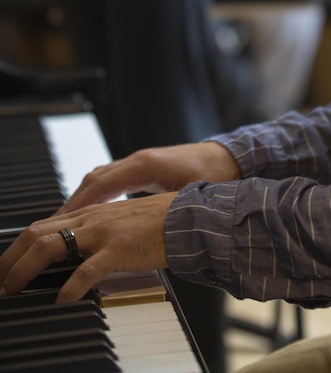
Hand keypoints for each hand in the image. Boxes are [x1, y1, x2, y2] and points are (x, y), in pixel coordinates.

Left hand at [0, 192, 174, 302]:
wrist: (186, 217)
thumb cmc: (157, 222)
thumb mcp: (118, 221)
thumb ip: (95, 232)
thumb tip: (74, 252)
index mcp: (90, 213)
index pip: (41, 226)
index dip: (16, 247)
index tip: (4, 267)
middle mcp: (90, 219)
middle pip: (36, 234)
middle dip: (10, 259)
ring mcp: (103, 232)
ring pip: (51, 245)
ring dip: (25, 270)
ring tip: (14, 289)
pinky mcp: (119, 249)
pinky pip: (87, 270)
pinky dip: (70, 287)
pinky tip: (62, 301)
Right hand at [60, 141, 241, 213]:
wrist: (227, 157)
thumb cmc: (213, 175)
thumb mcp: (189, 195)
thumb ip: (167, 208)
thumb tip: (151, 226)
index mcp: (145, 165)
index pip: (102, 183)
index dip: (80, 203)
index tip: (60, 222)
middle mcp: (137, 160)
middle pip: (94, 179)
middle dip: (72, 203)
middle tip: (50, 227)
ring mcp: (138, 162)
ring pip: (99, 178)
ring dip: (81, 198)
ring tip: (63, 223)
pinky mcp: (142, 169)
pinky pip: (110, 180)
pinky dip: (95, 195)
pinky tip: (89, 212)